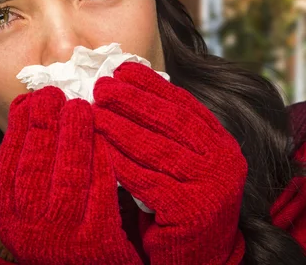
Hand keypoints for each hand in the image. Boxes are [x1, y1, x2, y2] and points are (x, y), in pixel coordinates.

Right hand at [0, 86, 141, 264]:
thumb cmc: (61, 239)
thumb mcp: (34, 214)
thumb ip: (30, 176)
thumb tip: (30, 118)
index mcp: (11, 219)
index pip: (9, 164)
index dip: (18, 127)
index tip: (29, 99)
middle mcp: (30, 229)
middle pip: (35, 165)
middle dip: (43, 123)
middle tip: (54, 93)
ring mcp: (63, 236)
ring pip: (67, 175)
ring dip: (72, 135)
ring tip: (80, 107)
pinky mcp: (97, 241)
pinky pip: (100, 191)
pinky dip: (101, 160)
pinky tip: (105, 137)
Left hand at [92, 62, 246, 264]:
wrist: (197, 254)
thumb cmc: (178, 201)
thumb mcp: (180, 161)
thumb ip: (164, 131)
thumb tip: (126, 89)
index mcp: (220, 142)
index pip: (184, 105)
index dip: (152, 85)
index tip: (123, 68)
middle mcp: (223, 160)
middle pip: (171, 121)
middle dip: (133, 100)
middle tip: (102, 86)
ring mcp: (212, 186)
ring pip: (157, 149)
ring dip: (121, 128)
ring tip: (93, 112)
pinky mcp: (192, 211)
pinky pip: (147, 181)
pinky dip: (120, 162)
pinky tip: (100, 148)